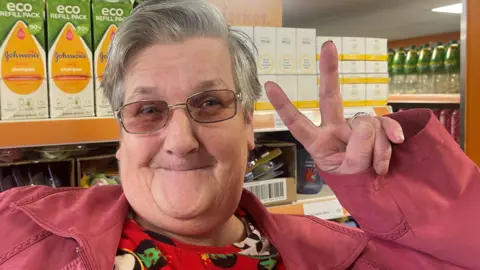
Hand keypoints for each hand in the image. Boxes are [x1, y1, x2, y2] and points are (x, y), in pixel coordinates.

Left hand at [265, 41, 404, 174]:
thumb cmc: (355, 182)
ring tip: (378, 167)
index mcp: (318, 143)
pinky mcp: (376, 126)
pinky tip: (398, 141)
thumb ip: (356, 151)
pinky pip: (386, 123)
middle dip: (329, 71)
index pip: (297, 123)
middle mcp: (334, 129)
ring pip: (368, 123)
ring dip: (379, 147)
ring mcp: (355, 126)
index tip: (269, 85)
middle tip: (328, 46)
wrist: (377, 189)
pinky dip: (392, 134)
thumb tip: (367, 124)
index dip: (284, 105)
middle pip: (329, 96)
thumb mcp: (350, 173)